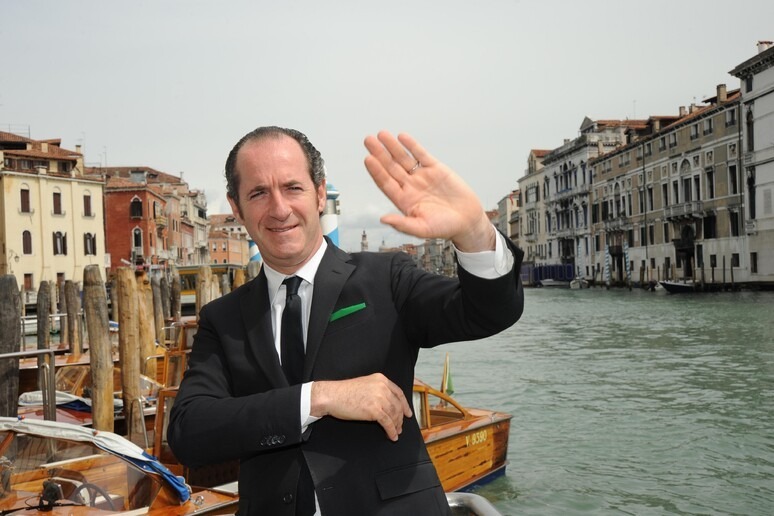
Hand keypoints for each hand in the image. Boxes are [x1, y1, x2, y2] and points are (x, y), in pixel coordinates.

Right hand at [310, 373, 412, 441]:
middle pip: (397, 405)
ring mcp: (379, 398)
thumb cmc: (344, 392)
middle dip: (400, 418)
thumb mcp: (365, 385)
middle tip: (400, 427)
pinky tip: (392, 435)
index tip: (408, 413)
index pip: (398, 393)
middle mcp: (382, 387)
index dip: (405, 405)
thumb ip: (377, 390)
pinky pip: (388, 423)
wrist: (332, 396)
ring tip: (396, 433)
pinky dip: (391, 431)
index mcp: (381, 379)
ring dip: (396, 426)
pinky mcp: (374, 410)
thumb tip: (387, 404)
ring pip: (394, 415)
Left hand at [364, 131, 494, 251]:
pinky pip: (421, 154)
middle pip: (391, 167)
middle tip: (368, 140)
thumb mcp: (422, 229)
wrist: (468, 220)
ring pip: (403, 158)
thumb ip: (402, 224)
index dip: (376, 171)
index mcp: (404, 200)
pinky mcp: (436, 168)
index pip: (385, 183)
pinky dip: (412, 145)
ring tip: (381, 134)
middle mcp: (410, 186)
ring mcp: (422, 176)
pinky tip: (402, 137)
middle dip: (380, 154)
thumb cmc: (445, 227)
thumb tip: (383, 219)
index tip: (368, 159)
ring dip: (392, 146)